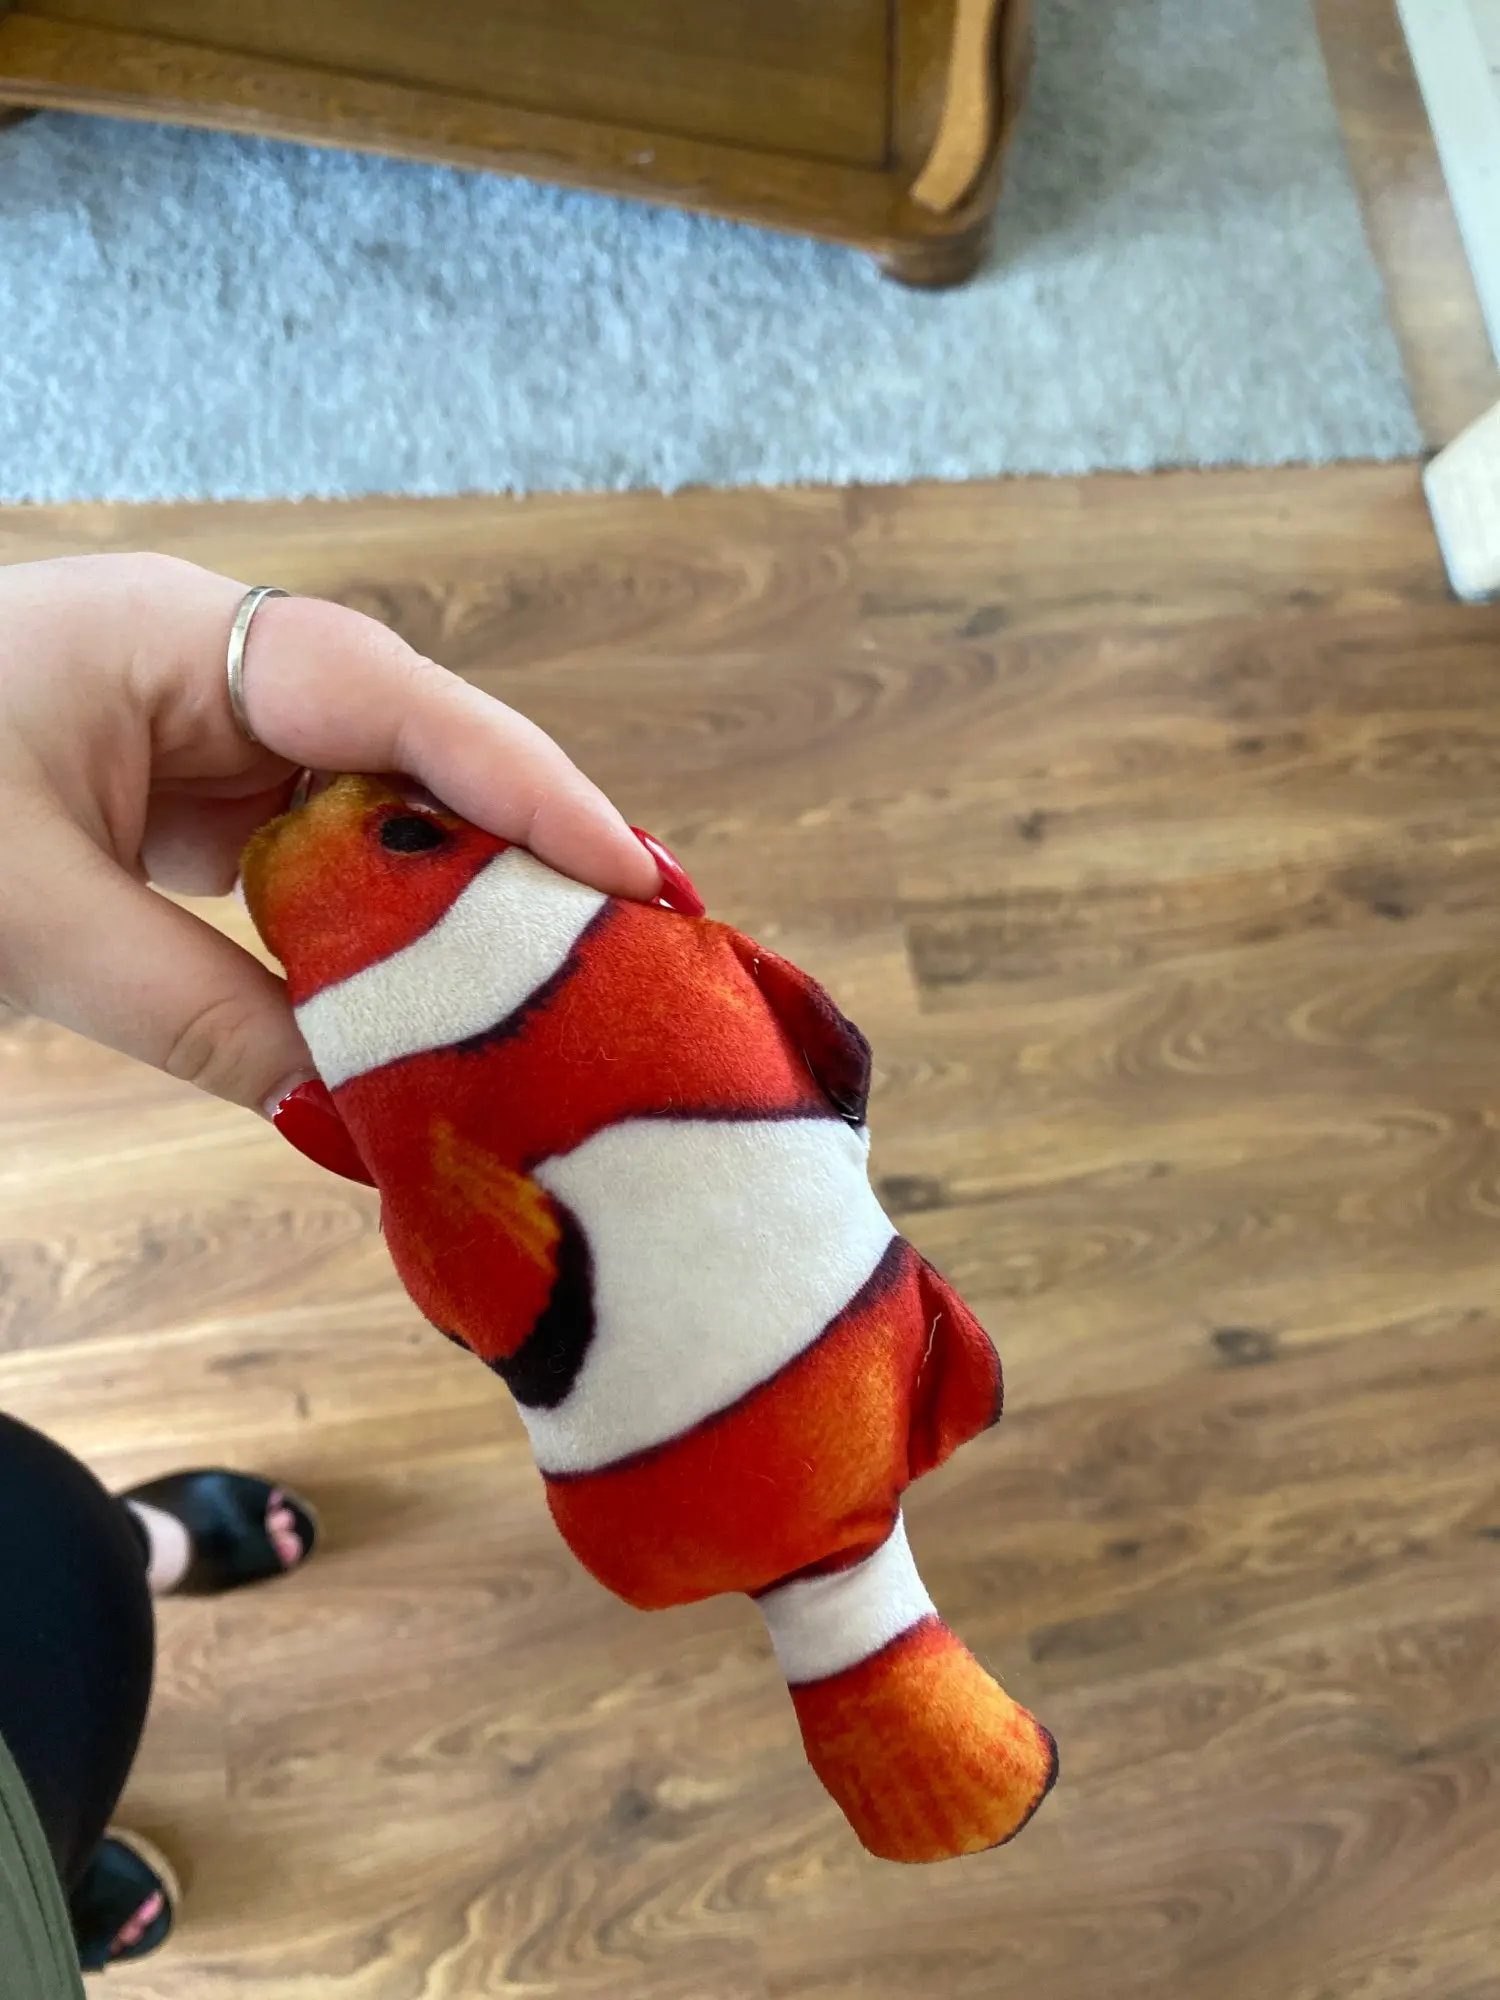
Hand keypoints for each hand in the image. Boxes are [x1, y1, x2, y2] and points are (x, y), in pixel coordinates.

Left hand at [0, 553, 657, 1113]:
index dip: (533, 790)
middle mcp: (229, 667)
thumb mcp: (29, 919)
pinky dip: (378, 922)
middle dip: (526, 847)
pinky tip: (431, 990)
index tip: (639, 879)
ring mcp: (216, 725)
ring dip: (460, 897)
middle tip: (642, 948)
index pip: (401, 703)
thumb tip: (344, 1122)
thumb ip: (198, 1014)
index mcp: (190, 641)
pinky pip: (322, 850)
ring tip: (564, 984)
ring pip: (381, 807)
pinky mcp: (198, 788)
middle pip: (421, 751)